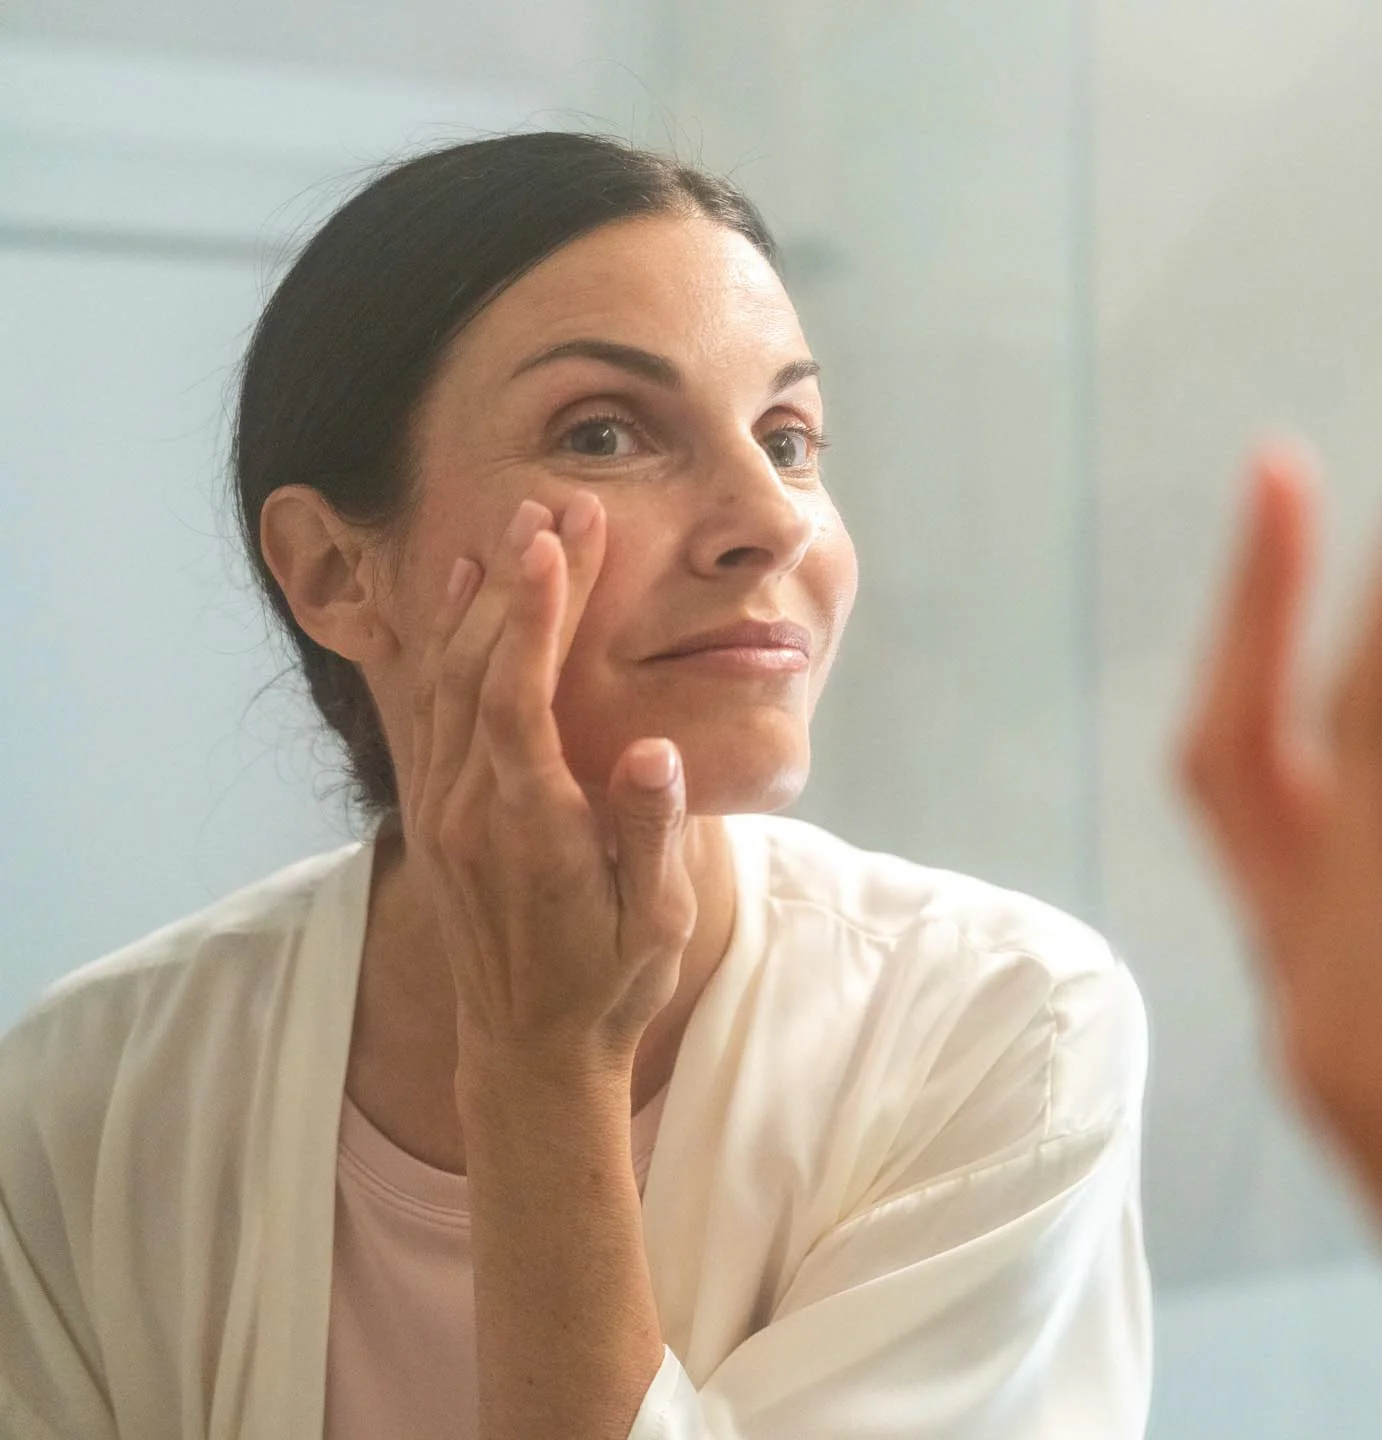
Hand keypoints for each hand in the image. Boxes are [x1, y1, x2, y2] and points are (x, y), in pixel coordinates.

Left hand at [407, 492, 697, 1083]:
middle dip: (517, 583)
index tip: (557, 543)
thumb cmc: (610, 984)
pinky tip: (462, 598)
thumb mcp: (656, 924)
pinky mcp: (438, 814)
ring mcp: (445, 812)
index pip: (519, 698)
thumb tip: (656, 752)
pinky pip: (429, 712)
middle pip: (478, 671)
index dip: (533, 615)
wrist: (530, 1049)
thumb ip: (653, 834)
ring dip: (478, 602)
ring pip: (445, 683)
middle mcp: (473, 812)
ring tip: (515, 529)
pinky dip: (445, 645)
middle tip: (555, 508)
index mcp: (531, 831)